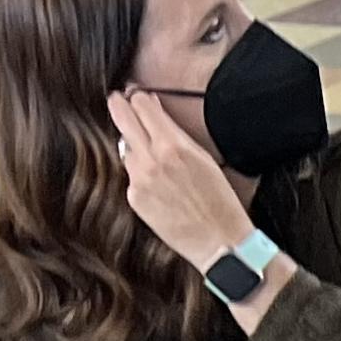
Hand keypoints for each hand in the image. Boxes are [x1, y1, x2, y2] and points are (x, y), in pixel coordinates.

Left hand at [106, 90, 257, 276]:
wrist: (221, 244)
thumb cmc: (221, 202)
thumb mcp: (204, 159)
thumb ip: (175, 132)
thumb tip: (153, 109)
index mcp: (173, 146)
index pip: (140, 104)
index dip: (138, 97)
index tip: (137, 96)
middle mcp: (151, 159)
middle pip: (121, 116)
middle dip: (120, 105)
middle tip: (118, 101)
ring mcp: (138, 179)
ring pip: (126, 148)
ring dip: (136, 147)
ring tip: (157, 160)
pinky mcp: (135, 198)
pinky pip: (131, 176)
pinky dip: (141, 176)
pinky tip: (162, 188)